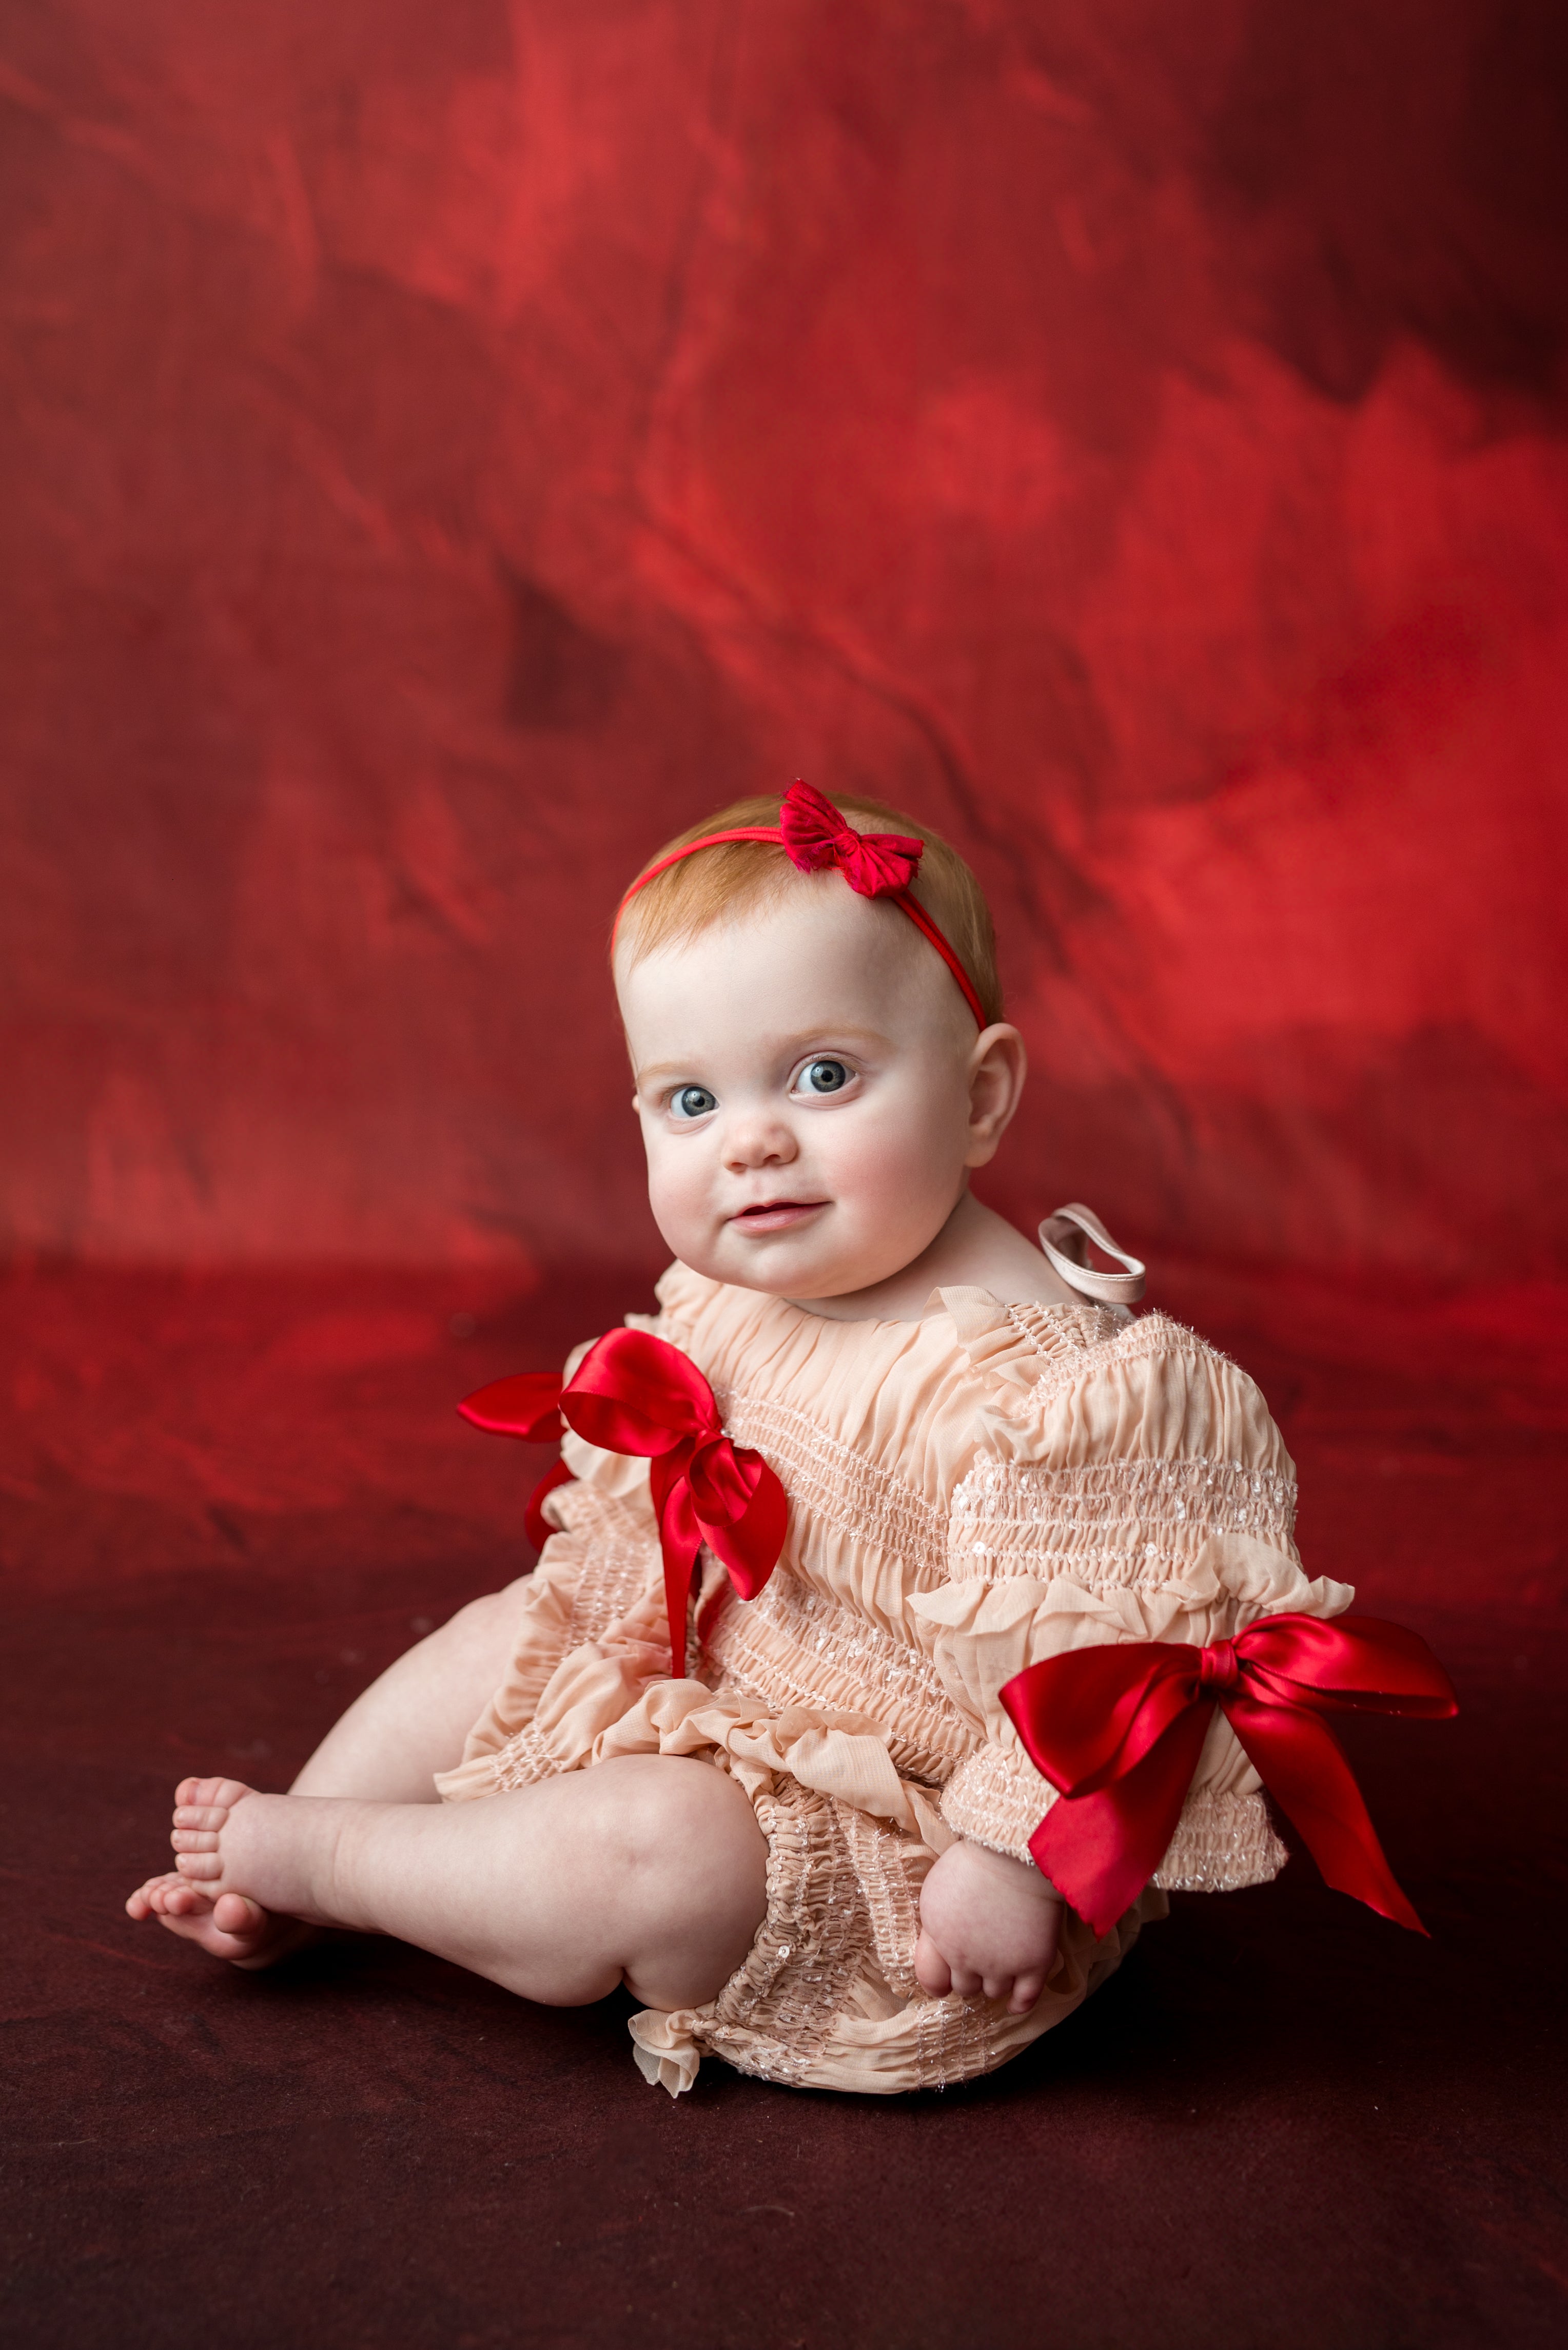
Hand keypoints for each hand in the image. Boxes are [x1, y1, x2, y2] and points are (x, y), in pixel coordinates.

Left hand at [914, 1837, 1062, 2013]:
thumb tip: (940, 1937)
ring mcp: (1000, 1965)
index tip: (945, 1978)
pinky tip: (1016, 2001)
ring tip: (1000, 1969)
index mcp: (938, 1935)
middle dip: (970, 1977)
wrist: (1017, 1852)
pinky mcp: (1033, 1965)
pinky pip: (1025, 1999)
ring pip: (993, 1992)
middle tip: (979, 1963)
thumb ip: (937, 1919)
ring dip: (995, 1982)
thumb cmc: (976, 1857)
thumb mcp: (938, 1885)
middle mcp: (965, 1957)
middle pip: (964, 1987)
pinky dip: (1019, 2004)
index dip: (938, 1981)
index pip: (930, 1978)